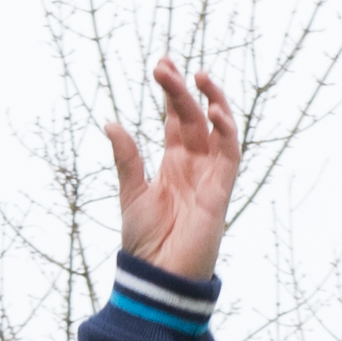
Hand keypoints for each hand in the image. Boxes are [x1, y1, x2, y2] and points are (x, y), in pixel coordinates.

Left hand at [106, 59, 244, 281]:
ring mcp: (210, 176)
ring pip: (218, 129)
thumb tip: (111, 124)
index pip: (175, 119)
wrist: (157, 276)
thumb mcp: (131, 193)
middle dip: (181, 90)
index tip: (162, 64)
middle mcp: (194, 166)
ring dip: (211, 102)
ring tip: (198, 77)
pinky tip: (214, 112)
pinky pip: (230, 154)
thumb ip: (127, 159)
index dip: (171, 92)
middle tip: (165, 66)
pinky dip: (227, 132)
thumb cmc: (145, 242)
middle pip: (193, 118)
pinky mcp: (221, 190)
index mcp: (173, 164)